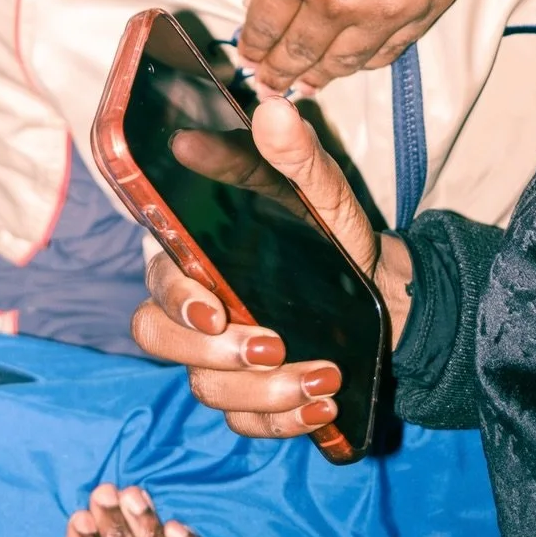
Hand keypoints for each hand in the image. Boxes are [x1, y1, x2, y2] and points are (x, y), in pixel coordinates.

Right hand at [131, 100, 413, 438]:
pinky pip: (243, 425)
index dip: (175, 298)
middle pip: (157, 339)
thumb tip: (273, 111)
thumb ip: (296, 157)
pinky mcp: (248, 400)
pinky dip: (282, 423)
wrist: (380, 296)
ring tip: (323, 377)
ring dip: (264, 392)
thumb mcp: (322, 194)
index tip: (213, 310)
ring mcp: (217, 359)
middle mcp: (197, 309)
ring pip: (205, 389)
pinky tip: (322, 407)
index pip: (156, 279)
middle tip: (273, 345)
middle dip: (213, 355)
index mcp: (197, 254)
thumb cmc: (333, 236)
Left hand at [239, 0, 489, 93]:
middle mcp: (335, 0)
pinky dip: (367, 61)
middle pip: (301, 50)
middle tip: (268, 83)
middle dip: (280, 69)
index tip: (247, 57)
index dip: (254, 45)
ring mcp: (386, 11)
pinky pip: (390, 51)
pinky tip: (354, 65)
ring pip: (346, 59)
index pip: (264, 23)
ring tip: (307, 84)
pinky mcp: (430, 8)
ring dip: (323, 74)